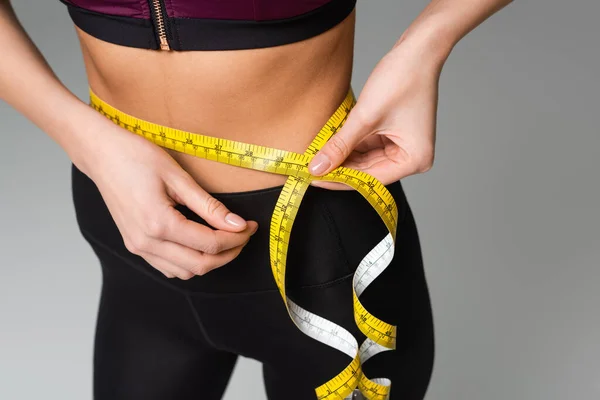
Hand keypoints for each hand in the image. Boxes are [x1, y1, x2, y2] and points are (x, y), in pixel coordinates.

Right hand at [76, 116, 257, 279]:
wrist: (101, 154)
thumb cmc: (136, 157)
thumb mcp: (178, 177)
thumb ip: (209, 206)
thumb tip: (237, 224)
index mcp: (159, 224)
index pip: (210, 244)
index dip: (236, 238)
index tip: (251, 226)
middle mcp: (146, 242)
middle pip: (200, 265)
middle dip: (229, 253)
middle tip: (244, 235)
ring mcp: (137, 247)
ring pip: (184, 272)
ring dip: (209, 261)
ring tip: (226, 239)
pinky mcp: (134, 245)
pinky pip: (167, 267)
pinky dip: (189, 262)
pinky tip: (200, 244)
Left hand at [308, 38, 444, 189]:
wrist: (417, 49)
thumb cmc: (401, 80)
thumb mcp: (365, 117)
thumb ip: (340, 146)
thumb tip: (317, 167)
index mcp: (414, 160)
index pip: (370, 180)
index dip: (340, 180)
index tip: (313, 179)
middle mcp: (412, 158)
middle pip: (368, 172)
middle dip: (340, 168)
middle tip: (309, 168)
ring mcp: (404, 146)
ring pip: (365, 160)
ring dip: (342, 157)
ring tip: (316, 156)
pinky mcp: (395, 135)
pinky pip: (367, 146)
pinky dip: (349, 145)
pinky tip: (329, 144)